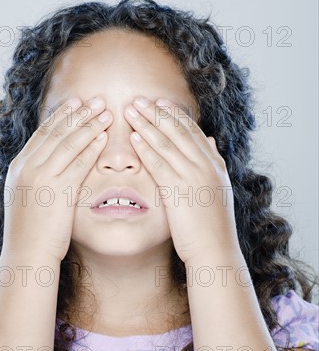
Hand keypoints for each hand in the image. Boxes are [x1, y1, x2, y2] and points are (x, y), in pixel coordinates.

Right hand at [2, 97, 110, 261]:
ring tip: (105, 111)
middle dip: (79, 113)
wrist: (27, 253)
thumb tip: (51, 166)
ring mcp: (42, 177)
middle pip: (57, 132)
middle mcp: (28, 167)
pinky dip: (92, 147)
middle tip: (96, 99)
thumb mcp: (27, 197)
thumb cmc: (30, 231)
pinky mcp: (58, 190)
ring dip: (89, 124)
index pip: (43, 133)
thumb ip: (37, 178)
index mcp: (19, 166)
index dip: (62, 116)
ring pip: (68, 142)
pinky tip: (104, 137)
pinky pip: (78, 162)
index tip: (76, 102)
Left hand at [125, 96, 239, 264]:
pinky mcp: (179, 190)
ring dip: (147, 124)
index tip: (159, 103)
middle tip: (139, 99)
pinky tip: (134, 137)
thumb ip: (213, 164)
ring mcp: (193, 177)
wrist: (216, 250)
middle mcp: (206, 166)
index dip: (174, 116)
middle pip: (178, 131)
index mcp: (215, 165)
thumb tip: (210, 142)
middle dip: (156, 113)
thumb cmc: (214, 226)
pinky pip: (159, 164)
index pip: (192, 132)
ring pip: (167, 143)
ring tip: (131, 110)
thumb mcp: (218, 189)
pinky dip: (146, 149)